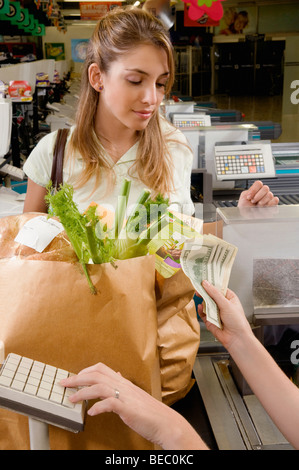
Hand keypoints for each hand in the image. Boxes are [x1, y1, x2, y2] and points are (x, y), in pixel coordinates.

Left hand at [60, 362, 206, 449]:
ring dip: (83, 392)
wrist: (166, 423)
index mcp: (124, 382)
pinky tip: (91, 413)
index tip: (75, 377)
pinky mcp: (128, 409)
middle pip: (96, 374)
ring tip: (71, 399)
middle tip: (64, 384)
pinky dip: (98, 407)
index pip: (101, 368)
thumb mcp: (135, 394)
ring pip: (100, 387)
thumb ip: (124, 385)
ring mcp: (126, 397)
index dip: (85, 370)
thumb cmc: (150, 411)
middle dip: (77, 378)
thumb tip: (118, 375)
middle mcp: (124, 386)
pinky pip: (110, 404)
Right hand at [197, 280, 252, 350]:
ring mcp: (216, 312)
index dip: (211, 283)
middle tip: (198, 287)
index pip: (219, 288)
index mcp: (229, 298)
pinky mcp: (210, 320)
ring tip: (198, 296)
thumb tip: (206, 283)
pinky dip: (201, 310)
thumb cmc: (237, 321)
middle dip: (205, 292)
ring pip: (206, 304)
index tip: (203, 279)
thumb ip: (214, 293)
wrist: (236, 338)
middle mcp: (223, 304)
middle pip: (211, 295)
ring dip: (203, 301)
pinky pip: (203, 313)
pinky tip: (200, 307)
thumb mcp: (226, 304)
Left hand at [237, 181, 278, 207]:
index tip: (249, 197)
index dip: (253, 190)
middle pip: (265, 188)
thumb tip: (253, 192)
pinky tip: (264, 208)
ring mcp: (269, 199)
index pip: (259, 183)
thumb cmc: (245, 208)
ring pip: (270, 195)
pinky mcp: (273, 205)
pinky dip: (269, 204)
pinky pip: (275, 200)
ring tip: (258, 206)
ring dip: (262, 201)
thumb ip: (248, 192)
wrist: (247, 217)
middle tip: (253, 202)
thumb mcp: (243, 198)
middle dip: (258, 196)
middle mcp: (263, 193)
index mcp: (256, 190)